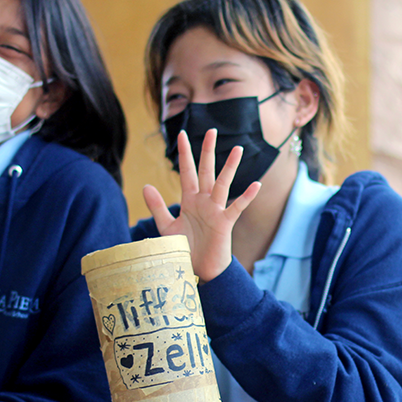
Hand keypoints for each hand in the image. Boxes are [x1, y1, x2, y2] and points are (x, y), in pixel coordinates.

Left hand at [144, 130, 259, 281]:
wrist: (198, 270)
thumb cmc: (185, 248)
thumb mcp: (167, 226)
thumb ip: (157, 206)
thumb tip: (146, 185)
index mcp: (190, 200)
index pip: (186, 171)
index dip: (184, 154)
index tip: (182, 134)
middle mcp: (203, 201)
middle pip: (206, 171)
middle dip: (208, 151)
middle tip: (212, 130)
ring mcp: (215, 211)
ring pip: (222, 184)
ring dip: (230, 167)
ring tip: (238, 149)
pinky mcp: (224, 224)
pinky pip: (236, 208)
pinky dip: (245, 197)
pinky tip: (255, 184)